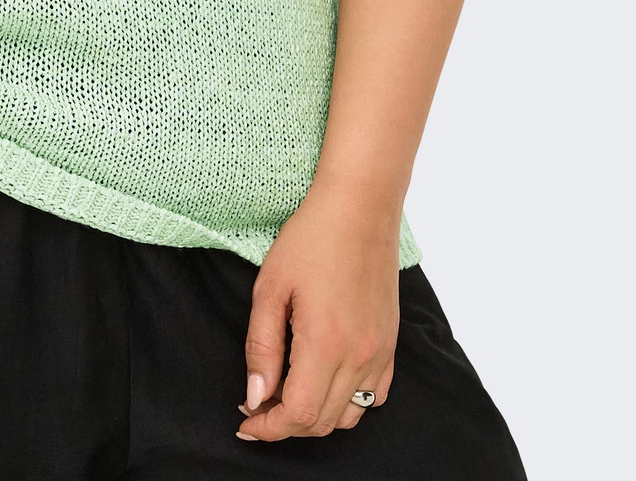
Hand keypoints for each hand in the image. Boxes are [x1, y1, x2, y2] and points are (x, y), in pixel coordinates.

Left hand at [235, 178, 400, 442]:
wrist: (359, 207)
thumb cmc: (310, 239)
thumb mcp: (270, 288)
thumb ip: (261, 347)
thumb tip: (255, 397)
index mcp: (325, 344)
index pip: (298, 415)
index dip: (268, 427)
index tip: (245, 421)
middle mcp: (359, 357)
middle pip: (322, 422)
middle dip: (285, 424)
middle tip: (258, 404)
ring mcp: (380, 353)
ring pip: (348, 416)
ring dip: (315, 416)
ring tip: (287, 394)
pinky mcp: (390, 344)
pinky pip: (374, 396)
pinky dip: (346, 403)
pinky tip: (323, 382)